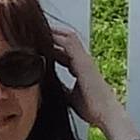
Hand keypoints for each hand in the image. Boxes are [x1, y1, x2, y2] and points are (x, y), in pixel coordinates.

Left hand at [46, 20, 139, 139]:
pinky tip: (44, 34)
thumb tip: (49, 88)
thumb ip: (62, 88)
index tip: (35, 42)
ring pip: (68, 36)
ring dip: (53, 30)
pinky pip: (69, 42)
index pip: (64, 50)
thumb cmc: (92, 108)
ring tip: (37, 25)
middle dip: (51, 33)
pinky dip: (57, 37)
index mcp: (80, 67)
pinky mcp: (84, 61)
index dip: (51, 45)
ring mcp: (84, 59)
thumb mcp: (71, 96)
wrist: (106, 114)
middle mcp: (83, 60)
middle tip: (33, 29)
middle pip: (66, 39)